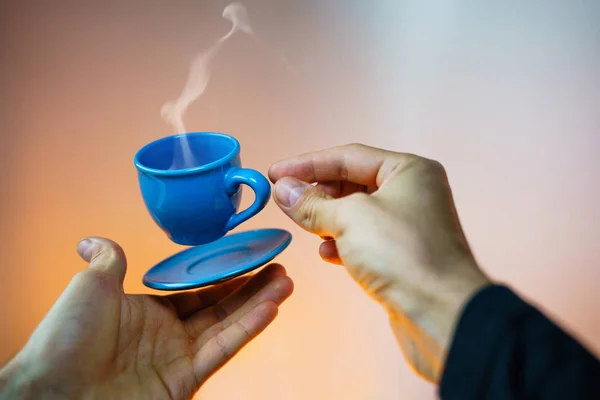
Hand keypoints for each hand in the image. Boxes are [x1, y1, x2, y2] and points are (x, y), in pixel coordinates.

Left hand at [0, 237, 292, 399]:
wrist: (50, 392)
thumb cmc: (62, 341)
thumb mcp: (90, 288)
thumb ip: (108, 262)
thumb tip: (92, 240)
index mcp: (150, 311)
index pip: (198, 290)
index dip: (225, 274)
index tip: (248, 257)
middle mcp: (169, 335)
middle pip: (221, 306)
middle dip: (252, 287)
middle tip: (279, 267)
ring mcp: (178, 358)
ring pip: (229, 325)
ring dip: (259, 304)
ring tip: (285, 282)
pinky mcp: (184, 379)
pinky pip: (222, 348)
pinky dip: (247, 328)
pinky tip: (269, 308)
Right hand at [269, 143, 489, 382]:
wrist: (440, 314)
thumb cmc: (404, 255)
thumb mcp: (350, 218)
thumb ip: (312, 202)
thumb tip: (284, 190)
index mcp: (409, 170)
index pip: (348, 156)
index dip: (307, 163)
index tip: (275, 172)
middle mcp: (412, 193)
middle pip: (352, 183)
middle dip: (317, 193)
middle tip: (285, 200)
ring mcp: (408, 225)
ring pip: (355, 213)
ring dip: (327, 219)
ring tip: (306, 227)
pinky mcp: (402, 255)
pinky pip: (363, 240)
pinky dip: (342, 243)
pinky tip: (327, 252)